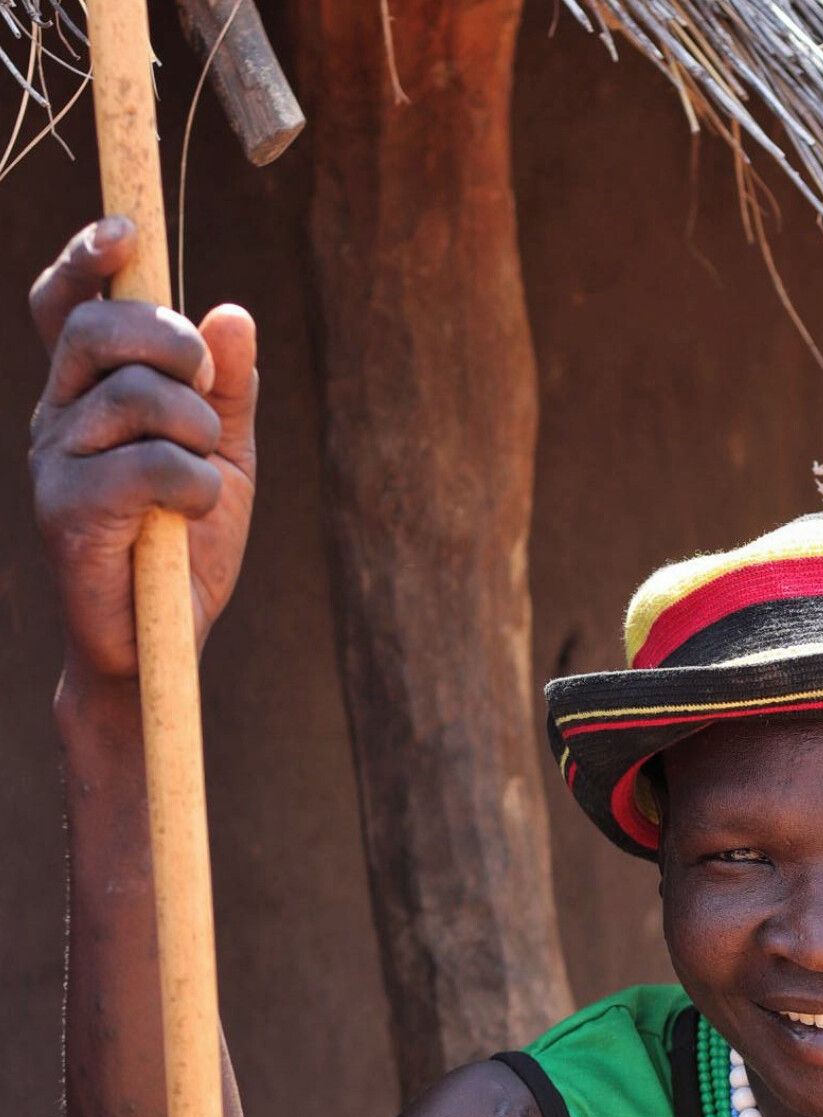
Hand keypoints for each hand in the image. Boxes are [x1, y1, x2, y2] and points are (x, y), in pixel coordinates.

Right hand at [29, 217, 257, 682]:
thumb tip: (234, 314)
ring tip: (203, 476)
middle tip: (206, 388)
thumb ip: (230, 391)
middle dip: (170, 341)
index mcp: (88, 395)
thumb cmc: (184, 549)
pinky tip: (191, 514)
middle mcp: (60, 417)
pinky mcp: (66, 511)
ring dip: (195, 430)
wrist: (157, 643)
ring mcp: (55, 462)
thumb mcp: (223, 459)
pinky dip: (192, 484)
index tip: (126, 233)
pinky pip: (145, 464)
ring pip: (132, 394)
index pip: (68, 305)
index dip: (88, 259)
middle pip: (99, 330)